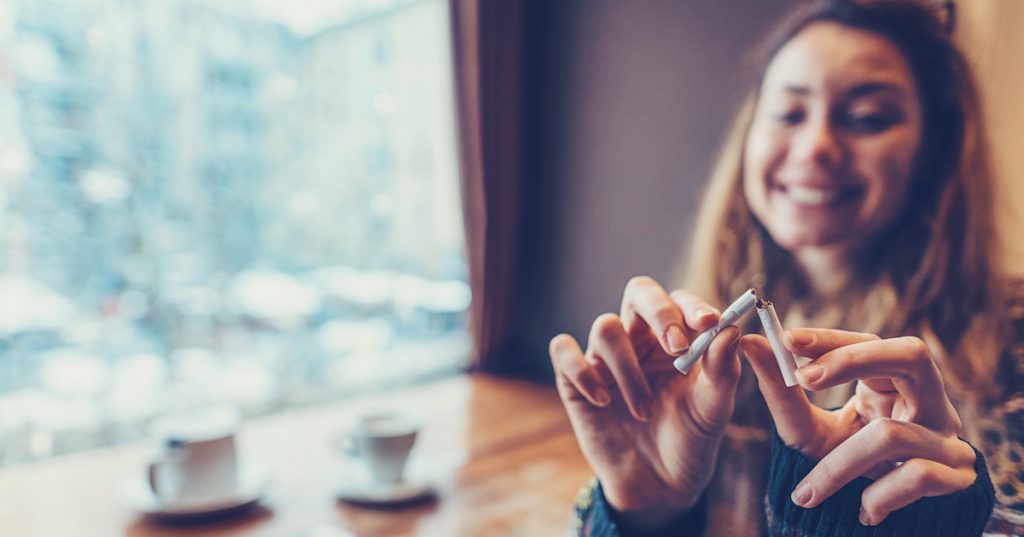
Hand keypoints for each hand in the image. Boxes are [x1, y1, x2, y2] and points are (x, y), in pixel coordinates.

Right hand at [549, 276, 741, 527]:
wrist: (659, 486)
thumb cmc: (690, 440)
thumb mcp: (713, 409)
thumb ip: (722, 370)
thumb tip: (731, 330)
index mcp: (675, 338)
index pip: (678, 300)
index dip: (690, 305)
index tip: (709, 324)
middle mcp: (639, 340)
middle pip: (639, 292)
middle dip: (658, 312)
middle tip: (677, 346)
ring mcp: (605, 358)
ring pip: (606, 328)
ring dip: (629, 370)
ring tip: (645, 411)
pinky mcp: (575, 380)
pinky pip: (565, 352)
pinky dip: (583, 372)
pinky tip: (605, 401)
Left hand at [741, 328, 976, 525]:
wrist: (863, 524)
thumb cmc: (840, 467)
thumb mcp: (806, 429)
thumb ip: (782, 390)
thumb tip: (750, 342)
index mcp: (895, 383)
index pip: (872, 341)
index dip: (833, 338)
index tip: (788, 340)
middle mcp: (929, 402)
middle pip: (911, 355)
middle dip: (852, 361)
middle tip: (803, 379)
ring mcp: (948, 438)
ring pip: (893, 433)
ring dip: (840, 464)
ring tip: (808, 492)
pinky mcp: (957, 479)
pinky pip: (915, 476)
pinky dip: (877, 496)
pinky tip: (862, 510)